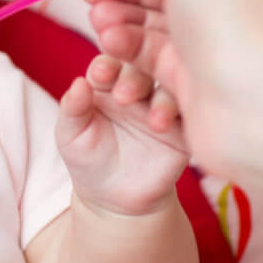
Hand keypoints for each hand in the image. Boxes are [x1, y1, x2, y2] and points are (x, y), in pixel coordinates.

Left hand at [55, 54, 187, 216]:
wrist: (114, 198)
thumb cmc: (87, 159)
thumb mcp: (71, 135)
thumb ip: (72, 109)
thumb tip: (78, 83)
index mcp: (108, 82)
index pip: (109, 64)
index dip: (106, 67)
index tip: (99, 74)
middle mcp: (138, 88)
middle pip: (142, 72)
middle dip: (134, 79)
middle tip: (124, 95)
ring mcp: (162, 106)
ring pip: (169, 92)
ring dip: (163, 102)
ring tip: (153, 121)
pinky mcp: (183, 129)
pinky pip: (191, 119)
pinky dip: (188, 120)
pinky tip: (178, 129)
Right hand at [78, 0, 262, 175]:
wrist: (257, 110)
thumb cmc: (238, 30)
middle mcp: (238, 11)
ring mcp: (215, 49)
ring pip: (156, 26)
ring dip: (122, 19)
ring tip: (98, 20)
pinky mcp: (195, 82)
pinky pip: (154, 59)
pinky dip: (131, 49)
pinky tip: (111, 44)